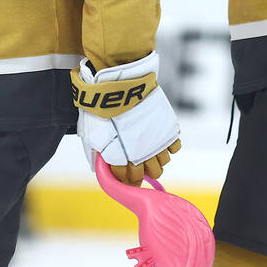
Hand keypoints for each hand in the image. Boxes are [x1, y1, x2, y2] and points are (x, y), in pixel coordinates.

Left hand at [72, 51, 180, 185]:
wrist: (119, 84)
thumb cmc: (102, 107)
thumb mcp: (92, 133)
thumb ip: (98, 151)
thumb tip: (102, 164)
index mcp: (122, 156)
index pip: (129, 179)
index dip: (128, 181)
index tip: (127, 179)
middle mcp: (142, 152)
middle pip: (151, 173)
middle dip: (144, 172)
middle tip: (139, 164)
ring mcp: (157, 139)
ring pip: (164, 163)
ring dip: (156, 159)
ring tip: (149, 151)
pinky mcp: (167, 127)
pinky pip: (175, 146)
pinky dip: (169, 146)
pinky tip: (159, 138)